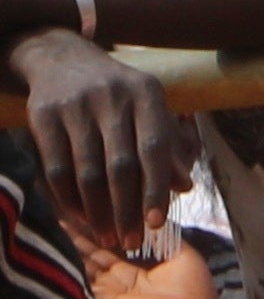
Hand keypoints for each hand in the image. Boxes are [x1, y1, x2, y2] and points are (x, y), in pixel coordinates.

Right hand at [7, 26, 184, 259]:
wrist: (61, 57)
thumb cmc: (117, 91)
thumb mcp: (147, 107)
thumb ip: (167, 145)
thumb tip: (185, 186)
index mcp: (147, 93)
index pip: (155, 147)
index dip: (156, 187)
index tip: (157, 223)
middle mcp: (113, 97)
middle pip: (120, 166)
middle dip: (127, 208)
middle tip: (132, 241)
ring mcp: (76, 106)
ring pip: (87, 171)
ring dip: (98, 211)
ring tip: (107, 237)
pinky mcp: (43, 115)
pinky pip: (56, 168)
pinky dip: (69, 198)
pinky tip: (80, 218)